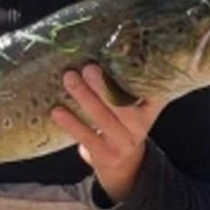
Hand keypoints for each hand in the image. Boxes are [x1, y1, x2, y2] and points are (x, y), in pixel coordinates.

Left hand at [51, 64, 166, 202]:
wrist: (125, 165)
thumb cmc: (123, 123)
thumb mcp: (133, 106)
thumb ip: (126, 84)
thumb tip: (112, 45)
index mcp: (149, 109)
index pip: (152, 90)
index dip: (143, 75)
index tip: (128, 55)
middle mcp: (139, 126)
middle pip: (122, 104)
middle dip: (104, 85)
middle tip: (88, 67)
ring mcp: (122, 142)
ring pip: (102, 118)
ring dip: (84, 97)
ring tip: (69, 78)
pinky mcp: (104, 154)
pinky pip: (86, 136)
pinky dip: (70, 123)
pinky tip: (56, 111)